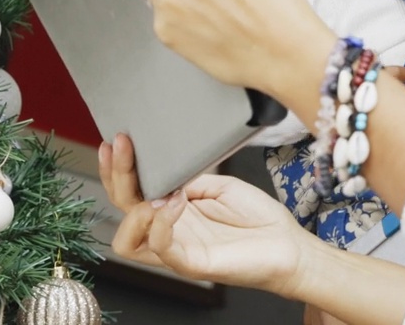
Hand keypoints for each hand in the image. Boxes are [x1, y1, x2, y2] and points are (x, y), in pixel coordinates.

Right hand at [100, 133, 311, 294]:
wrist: (288, 244)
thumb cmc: (257, 218)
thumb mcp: (218, 185)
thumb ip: (188, 178)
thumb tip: (164, 167)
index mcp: (170, 211)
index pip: (130, 194)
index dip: (117, 170)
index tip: (116, 140)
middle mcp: (167, 231)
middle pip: (121, 212)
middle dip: (116, 176)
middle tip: (122, 146)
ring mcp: (176, 250)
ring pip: (126, 241)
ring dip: (133, 210)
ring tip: (154, 190)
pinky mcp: (191, 264)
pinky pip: (160, 248)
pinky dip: (161, 222)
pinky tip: (176, 202)